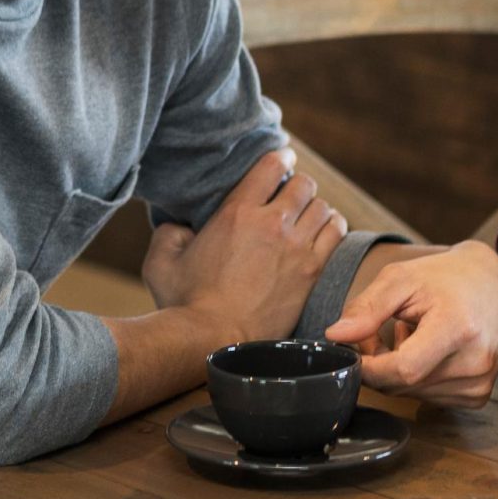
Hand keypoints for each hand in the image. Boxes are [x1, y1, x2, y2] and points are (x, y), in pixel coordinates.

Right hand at [142, 149, 343, 345]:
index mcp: (236, 212)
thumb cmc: (184, 304)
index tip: (282, 161)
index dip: (280, 159)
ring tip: (307, 216)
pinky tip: (323, 234)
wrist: (214, 340)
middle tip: (291, 195)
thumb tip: (180, 225)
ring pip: (323, 207)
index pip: (272, 165)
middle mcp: (271, 223)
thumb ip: (168, 233)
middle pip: (304, 184)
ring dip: (315, 208)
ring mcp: (296, 248)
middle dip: (298, 185)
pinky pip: (336, 234)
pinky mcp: (311, 272)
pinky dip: (332, 228)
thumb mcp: (161, 262)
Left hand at [324, 241, 497, 406]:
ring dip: (397, 371)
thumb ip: (367, 307)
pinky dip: (416, 379)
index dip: (369, 366)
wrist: (492, 284)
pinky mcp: (478, 395)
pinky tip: (425, 351)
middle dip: (379, 364)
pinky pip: (428, 398)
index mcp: (458, 328)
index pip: (403, 369)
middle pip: (404, 384)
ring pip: (412, 393)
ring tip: (409, 335)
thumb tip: (335, 336)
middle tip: (379, 333)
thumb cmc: (444, 278)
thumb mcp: (401, 279)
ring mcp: (480, 382)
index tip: (351, 351)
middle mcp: (475, 361)